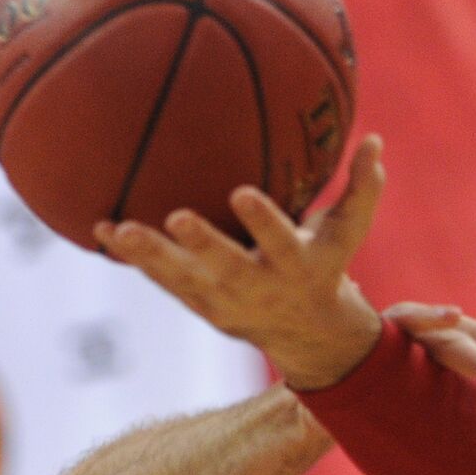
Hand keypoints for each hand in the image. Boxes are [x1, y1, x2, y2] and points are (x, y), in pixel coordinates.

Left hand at [95, 135, 385, 389]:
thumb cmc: (327, 265)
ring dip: (149, 255)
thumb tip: (376, 138)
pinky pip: (163, 281)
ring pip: (183, 278)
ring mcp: (224, 299)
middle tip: (175, 217)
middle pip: (226, 265)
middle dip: (201, 244)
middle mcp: (258, 286)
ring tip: (116, 229)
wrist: (307, 335)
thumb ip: (363, 189)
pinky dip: (133, 258)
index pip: (281, 241)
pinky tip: (99, 229)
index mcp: (296, 266)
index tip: (242, 192)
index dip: (262, 221)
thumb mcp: (349, 233)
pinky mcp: (199, 304)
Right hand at [385, 302, 475, 395]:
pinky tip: (453, 315)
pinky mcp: (388, 328)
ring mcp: (417, 330)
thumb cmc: (411, 372)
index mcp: (468, 344)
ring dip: (474, 354)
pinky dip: (430, 316)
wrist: (346, 363)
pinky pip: (410, 320)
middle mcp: (447, 332)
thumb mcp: (466, 378)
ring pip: (451, 342)